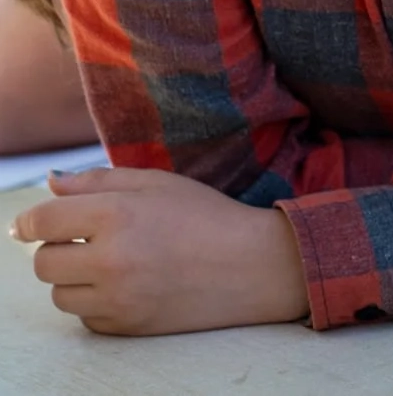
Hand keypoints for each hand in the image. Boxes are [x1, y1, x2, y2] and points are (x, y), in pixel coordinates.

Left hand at [9, 166, 309, 334]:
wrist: (249, 265)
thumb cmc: (206, 215)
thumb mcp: (157, 183)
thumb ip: (99, 180)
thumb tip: (51, 183)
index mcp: (116, 214)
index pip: (43, 221)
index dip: (30, 221)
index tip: (31, 223)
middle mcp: (110, 259)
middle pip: (43, 262)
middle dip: (57, 248)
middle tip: (87, 238)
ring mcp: (116, 298)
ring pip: (60, 294)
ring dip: (75, 277)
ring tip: (113, 261)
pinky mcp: (124, 326)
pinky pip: (85, 316)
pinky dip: (97, 302)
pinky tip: (129, 284)